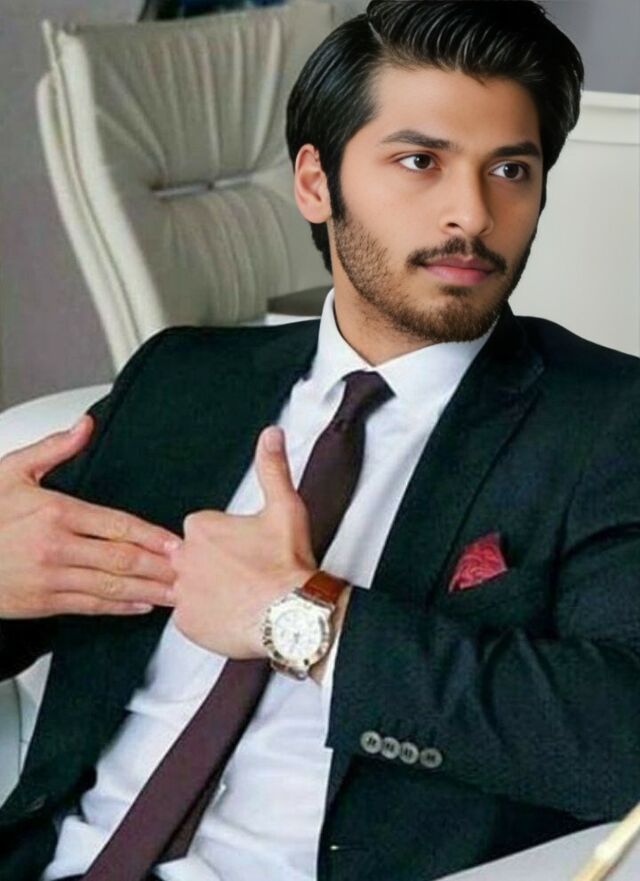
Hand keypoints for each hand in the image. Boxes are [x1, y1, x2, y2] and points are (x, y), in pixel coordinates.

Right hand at [0, 415, 178, 618]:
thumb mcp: (12, 471)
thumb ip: (54, 448)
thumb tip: (85, 425)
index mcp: (56, 511)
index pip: (117, 525)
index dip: (152, 536)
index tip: (176, 543)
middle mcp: (56, 546)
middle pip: (122, 558)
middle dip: (160, 567)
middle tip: (188, 572)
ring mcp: (50, 577)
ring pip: (111, 586)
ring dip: (148, 591)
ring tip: (175, 593)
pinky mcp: (42, 601)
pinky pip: (89, 606)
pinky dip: (119, 607)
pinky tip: (140, 605)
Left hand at [170, 426, 316, 657]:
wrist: (292, 615)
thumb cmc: (287, 565)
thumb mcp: (284, 507)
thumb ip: (272, 467)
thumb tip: (270, 435)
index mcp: (202, 527)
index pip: (204, 529)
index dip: (228, 540)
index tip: (246, 549)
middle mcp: (185, 558)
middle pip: (194, 557)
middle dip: (215, 564)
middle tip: (246, 573)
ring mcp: (183, 591)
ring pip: (190, 586)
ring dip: (209, 590)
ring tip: (240, 594)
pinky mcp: (186, 622)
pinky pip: (189, 617)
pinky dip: (206, 617)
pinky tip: (231, 613)